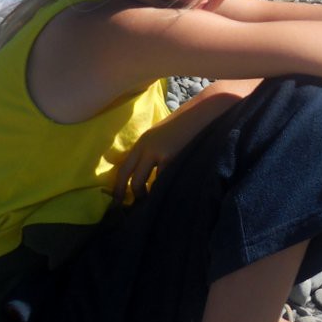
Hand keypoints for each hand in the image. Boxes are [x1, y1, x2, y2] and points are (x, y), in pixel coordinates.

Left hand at [111, 80, 256, 201]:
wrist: (204, 112)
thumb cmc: (186, 123)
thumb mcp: (162, 134)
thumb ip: (152, 151)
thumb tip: (146, 172)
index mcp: (142, 142)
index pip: (123, 169)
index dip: (118, 187)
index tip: (117, 202)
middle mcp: (146, 148)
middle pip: (132, 180)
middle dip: (131, 196)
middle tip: (133, 209)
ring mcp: (159, 154)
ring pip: (145, 184)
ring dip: (148, 197)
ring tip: (153, 204)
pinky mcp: (173, 159)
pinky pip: (163, 181)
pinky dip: (164, 190)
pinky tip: (168, 195)